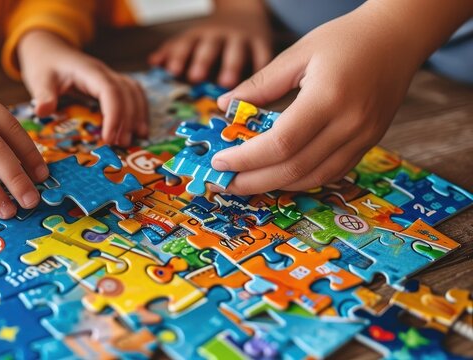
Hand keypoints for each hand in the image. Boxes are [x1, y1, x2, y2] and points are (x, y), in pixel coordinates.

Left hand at [17, 30, 147, 146]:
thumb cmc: (45, 65)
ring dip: (138, 114)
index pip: (110, 91)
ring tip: (138, 137)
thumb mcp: (39, 79)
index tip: (108, 138)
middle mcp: (104, 72)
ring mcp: (110, 77)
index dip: (114, 115)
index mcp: (88, 71)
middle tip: (122, 144)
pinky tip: (139, 127)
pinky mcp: (112, 84)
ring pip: (134, 92)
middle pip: (127, 93)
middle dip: (128, 119)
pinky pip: (133, 94)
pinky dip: (140, 110)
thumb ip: (43, 95)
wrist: (49, 49)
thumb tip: (42, 112)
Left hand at [148, 0, 271, 86]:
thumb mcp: (192, 38)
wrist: (244, 11)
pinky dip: (261, 68)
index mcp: (199, 35)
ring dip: (230, 66)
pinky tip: (260, 84)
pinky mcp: (262, 43)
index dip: (178, 56)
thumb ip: (173, 51)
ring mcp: (241, 38)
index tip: (172, 70)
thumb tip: (153, 62)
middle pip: (209, 47)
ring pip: (236, 51)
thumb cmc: (212, 35)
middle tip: (195, 77)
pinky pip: (262, 56)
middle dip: (202, 61)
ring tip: (226, 83)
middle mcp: (219, 35)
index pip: (186, 44)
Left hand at [212, 5, 425, 193]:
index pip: (280, 143)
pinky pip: (331, 173)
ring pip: (313, 177)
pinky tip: (277, 175)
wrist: (398, 37)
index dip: (246, 158)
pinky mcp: (369, 143)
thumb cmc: (346, 39)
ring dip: (275, 185)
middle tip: (225, 182)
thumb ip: (259, 84)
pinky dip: (301, 179)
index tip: (220, 161)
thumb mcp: (297, 54)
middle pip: (294, 168)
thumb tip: (223, 107)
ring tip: (246, 182)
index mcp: (328, 98)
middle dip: (253, 181)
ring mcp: (363, 138)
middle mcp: (350, 124)